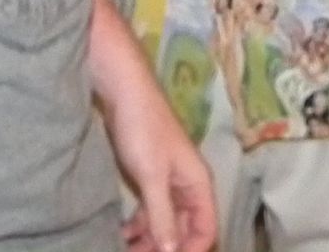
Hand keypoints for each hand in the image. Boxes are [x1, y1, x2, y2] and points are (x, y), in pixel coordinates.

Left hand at [109, 101, 214, 251]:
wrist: (123, 92)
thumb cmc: (143, 130)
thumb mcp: (152, 177)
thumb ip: (162, 216)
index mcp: (198, 184)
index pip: (206, 230)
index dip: (190, 251)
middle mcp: (187, 187)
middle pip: (185, 230)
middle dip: (166, 247)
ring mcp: (168, 183)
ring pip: (165, 223)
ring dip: (150, 240)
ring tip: (125, 249)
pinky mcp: (149, 178)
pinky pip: (150, 212)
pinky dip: (139, 226)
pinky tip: (122, 234)